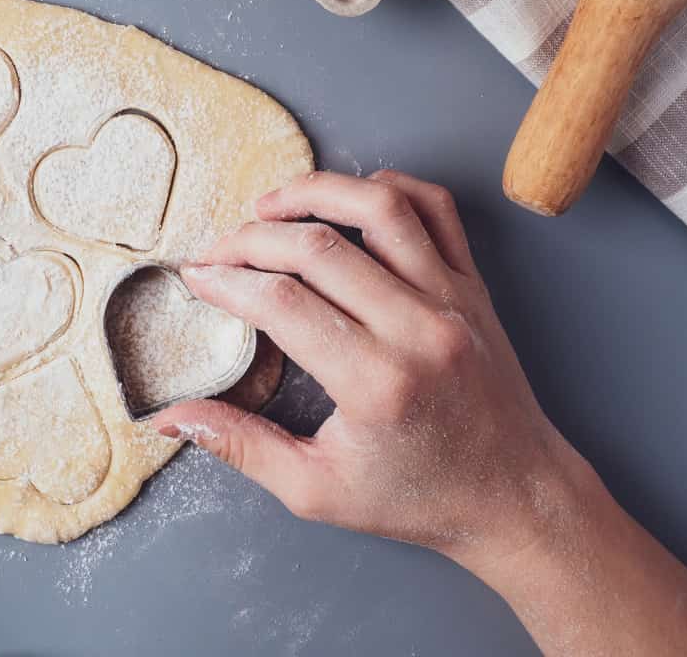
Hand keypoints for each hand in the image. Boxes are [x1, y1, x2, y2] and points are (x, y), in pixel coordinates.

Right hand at [156, 170, 585, 566]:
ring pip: (380, 207)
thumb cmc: (418, 499)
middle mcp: (417, 329)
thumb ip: (239, 447)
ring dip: (315, 192)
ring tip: (270, 205)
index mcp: (375, 383)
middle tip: (218, 250)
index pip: (282, 303)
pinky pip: (436, 208)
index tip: (196, 279)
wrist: (516, 499)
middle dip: (252, 238)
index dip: (227, 282)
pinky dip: (389, 187)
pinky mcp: (474, 286)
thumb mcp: (315, 490)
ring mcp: (452, 299)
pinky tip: (347, 199)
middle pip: (319, 246)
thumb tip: (170, 421)